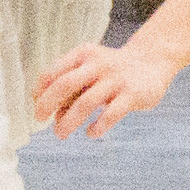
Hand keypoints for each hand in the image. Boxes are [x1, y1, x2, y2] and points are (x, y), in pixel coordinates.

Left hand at [32, 40, 179, 137]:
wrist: (152, 62)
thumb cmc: (111, 71)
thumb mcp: (90, 71)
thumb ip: (72, 89)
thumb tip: (54, 116)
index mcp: (83, 54)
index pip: (54, 72)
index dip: (41, 91)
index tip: (37, 107)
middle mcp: (98, 64)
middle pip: (66, 84)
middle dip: (48, 103)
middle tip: (40, 119)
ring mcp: (116, 79)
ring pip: (86, 103)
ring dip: (69, 121)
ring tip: (60, 134)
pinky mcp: (132, 95)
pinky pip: (110, 115)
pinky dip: (97, 127)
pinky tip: (91, 132)